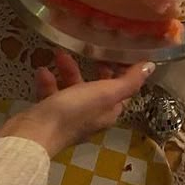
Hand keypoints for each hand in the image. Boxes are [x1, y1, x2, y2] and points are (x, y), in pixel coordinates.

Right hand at [0, 51, 154, 156]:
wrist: (33, 135)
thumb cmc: (73, 113)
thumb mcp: (105, 93)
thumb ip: (128, 81)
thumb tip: (152, 67)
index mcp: (107, 112)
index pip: (122, 91)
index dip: (122, 72)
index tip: (117, 51)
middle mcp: (90, 116)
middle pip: (97, 88)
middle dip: (93, 68)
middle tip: (90, 49)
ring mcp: (68, 117)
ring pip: (72, 89)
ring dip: (67, 70)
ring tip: (59, 54)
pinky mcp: (48, 116)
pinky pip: (51, 95)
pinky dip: (48, 82)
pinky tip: (42, 71)